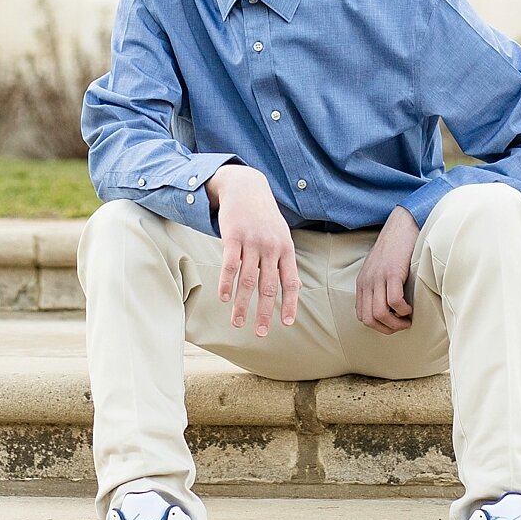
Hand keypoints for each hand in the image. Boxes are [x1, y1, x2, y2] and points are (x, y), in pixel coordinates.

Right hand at [208, 163, 298, 335]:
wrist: (246, 186)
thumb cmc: (265, 216)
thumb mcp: (282, 235)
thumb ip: (287, 261)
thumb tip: (297, 287)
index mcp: (286, 249)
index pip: (290, 281)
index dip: (289, 303)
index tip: (286, 324)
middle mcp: (271, 247)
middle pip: (268, 286)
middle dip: (264, 312)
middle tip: (260, 333)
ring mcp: (252, 241)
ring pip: (247, 280)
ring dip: (241, 304)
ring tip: (237, 322)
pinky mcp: (233, 236)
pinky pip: (230, 264)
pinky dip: (227, 283)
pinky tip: (223, 298)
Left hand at [356, 207, 419, 333]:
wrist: (401, 225)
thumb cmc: (395, 248)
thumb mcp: (378, 269)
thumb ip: (377, 286)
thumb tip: (387, 309)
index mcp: (362, 283)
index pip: (362, 316)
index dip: (378, 326)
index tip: (393, 324)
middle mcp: (367, 282)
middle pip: (369, 319)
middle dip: (387, 328)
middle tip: (402, 325)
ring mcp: (378, 278)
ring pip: (380, 313)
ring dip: (396, 323)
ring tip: (407, 319)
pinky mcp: (392, 272)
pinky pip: (394, 301)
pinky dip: (403, 310)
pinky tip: (410, 307)